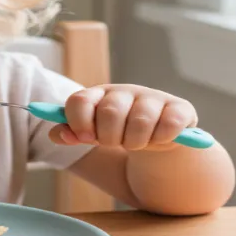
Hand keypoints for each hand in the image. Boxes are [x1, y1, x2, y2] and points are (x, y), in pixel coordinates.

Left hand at [49, 84, 197, 151]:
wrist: (158, 140)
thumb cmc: (120, 134)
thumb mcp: (93, 134)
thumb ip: (71, 133)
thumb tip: (56, 134)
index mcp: (99, 95)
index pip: (80, 101)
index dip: (78, 123)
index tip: (85, 138)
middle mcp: (125, 91)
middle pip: (110, 112)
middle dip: (110, 137)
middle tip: (117, 143)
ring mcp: (153, 97)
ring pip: (140, 122)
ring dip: (136, 142)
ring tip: (137, 143)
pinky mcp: (180, 109)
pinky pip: (168, 126)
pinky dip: (162, 140)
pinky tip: (160, 139)